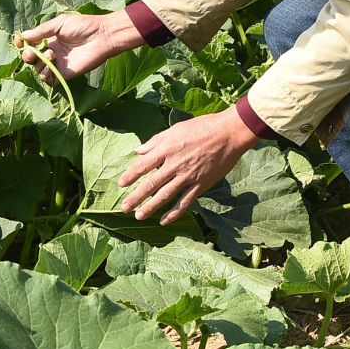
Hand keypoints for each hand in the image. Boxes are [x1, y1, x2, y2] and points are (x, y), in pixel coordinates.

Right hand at [16, 11, 141, 82]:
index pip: (30, 44)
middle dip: (27, 56)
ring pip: (38, 70)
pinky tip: (50, 68)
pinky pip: (50, 80)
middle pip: (31, 59)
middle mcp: (52, 52)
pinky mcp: (65, 74)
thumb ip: (42, 31)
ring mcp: (58, 64)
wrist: (102, 36)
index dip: (22, 44)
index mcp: (49, 39)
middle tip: (32, 53)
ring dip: (39, 64)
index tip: (19, 41)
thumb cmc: (83, 26)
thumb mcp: (59, 23)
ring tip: (51, 55)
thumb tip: (23, 36)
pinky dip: (45, 76)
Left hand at [119, 109, 258, 224]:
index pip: (142, 165)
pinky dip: (174, 213)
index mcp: (167, 149)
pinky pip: (185, 202)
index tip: (121, 184)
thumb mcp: (175, 129)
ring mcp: (188, 176)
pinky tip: (164, 221)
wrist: (229, 133)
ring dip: (150, 208)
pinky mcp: (201, 185)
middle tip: (124, 207)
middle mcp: (174, 164)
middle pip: (150, 184)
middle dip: (135, 197)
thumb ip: (155, 141)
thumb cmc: (202, 127)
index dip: (130, 176)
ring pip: (165, 196)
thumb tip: (138, 151)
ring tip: (139, 216)